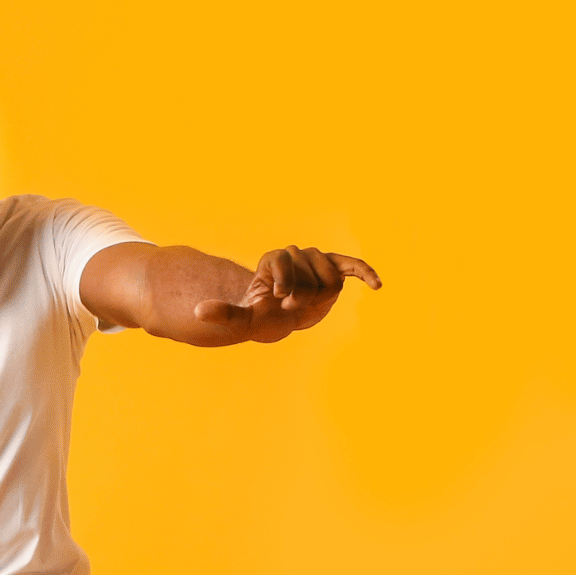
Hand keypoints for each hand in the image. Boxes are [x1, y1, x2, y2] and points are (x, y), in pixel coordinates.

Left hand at [193, 246, 380, 339]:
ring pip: (329, 276)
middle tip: (291, 305)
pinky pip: (352, 266)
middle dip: (302, 292)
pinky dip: (365, 273)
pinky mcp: (335, 272)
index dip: (284, 283)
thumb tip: (198, 312)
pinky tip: (378, 286)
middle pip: (309, 269)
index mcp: (275, 260)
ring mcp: (317, 263)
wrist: (279, 319)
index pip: (285, 259)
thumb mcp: (242, 319)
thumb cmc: (260, 317)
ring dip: (321, 293)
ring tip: (307, 304)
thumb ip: (224, 314)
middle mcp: (296, 255)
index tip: (278, 299)